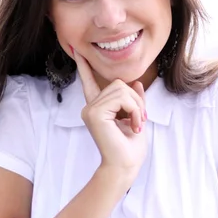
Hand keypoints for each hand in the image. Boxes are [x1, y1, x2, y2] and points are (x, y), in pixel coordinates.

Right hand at [73, 48, 147, 182]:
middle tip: (140, 120)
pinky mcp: (94, 113)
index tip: (76, 50)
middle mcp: (90, 107)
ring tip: (137, 124)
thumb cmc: (130, 149)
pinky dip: (134, 110)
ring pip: (121, 88)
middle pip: (118, 83)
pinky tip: (133, 125)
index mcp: (98, 108)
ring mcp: (90, 110)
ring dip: (136, 106)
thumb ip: (135, 100)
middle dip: (136, 100)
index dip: (84, 66)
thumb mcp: (136, 118)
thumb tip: (136, 82)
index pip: (89, 82)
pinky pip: (121, 98)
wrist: (125, 167)